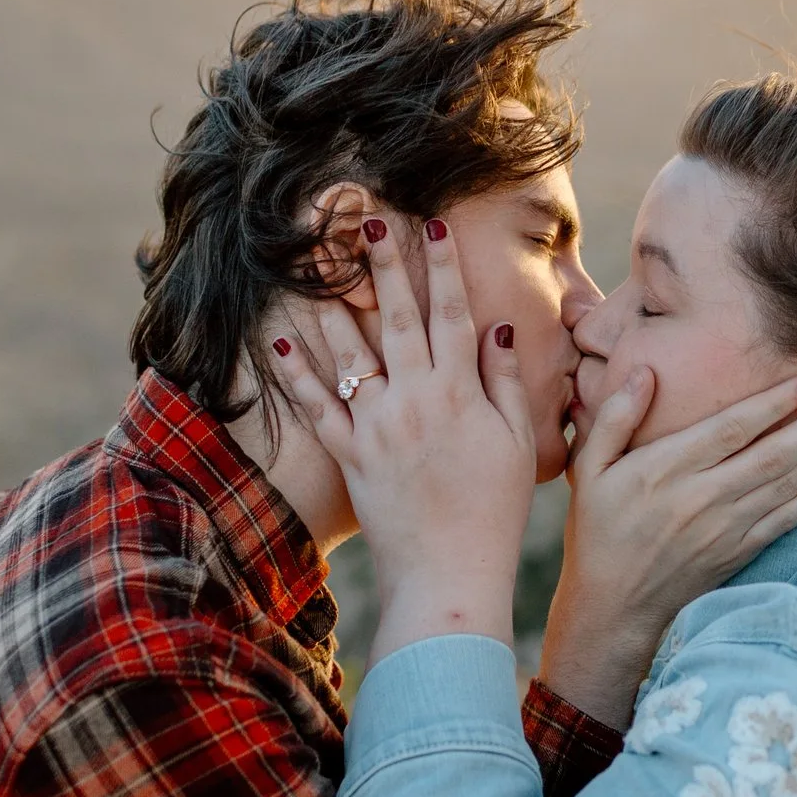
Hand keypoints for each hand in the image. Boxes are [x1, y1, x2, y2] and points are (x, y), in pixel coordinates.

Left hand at [271, 216, 536, 661]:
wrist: (449, 576)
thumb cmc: (493, 512)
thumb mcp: (517, 445)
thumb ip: (506, 385)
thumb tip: (495, 332)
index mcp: (460, 395)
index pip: (453, 315)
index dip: (443, 268)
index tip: (432, 225)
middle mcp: (415, 402)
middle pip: (399, 320)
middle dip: (386, 267)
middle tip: (371, 220)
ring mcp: (378, 428)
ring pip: (350, 354)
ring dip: (333, 304)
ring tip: (316, 264)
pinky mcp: (350, 456)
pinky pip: (317, 407)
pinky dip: (297, 373)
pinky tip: (280, 338)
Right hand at [538, 372, 796, 725]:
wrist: (614, 610)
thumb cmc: (600, 533)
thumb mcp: (588, 470)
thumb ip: (614, 418)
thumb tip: (646, 372)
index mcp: (664, 471)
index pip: (730, 430)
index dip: (772, 405)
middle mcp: (701, 498)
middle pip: (773, 455)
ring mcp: (725, 529)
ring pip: (788, 484)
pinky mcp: (740, 552)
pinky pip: (788, 518)